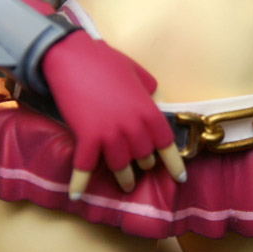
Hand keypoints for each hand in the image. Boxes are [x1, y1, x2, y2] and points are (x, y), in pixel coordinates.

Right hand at [41, 30, 185, 196]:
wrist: (72, 55)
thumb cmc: (105, 61)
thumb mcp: (138, 74)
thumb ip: (151, 92)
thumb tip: (157, 104)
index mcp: (149, 111)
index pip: (167, 145)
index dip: (174, 164)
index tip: (180, 178)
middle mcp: (133, 126)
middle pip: (144, 157)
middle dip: (144, 163)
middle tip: (141, 167)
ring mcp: (110, 134)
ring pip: (121, 167)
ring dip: (124, 178)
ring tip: (126, 184)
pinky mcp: (87, 136)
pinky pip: (85, 167)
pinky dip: (80, 183)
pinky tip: (77, 195)